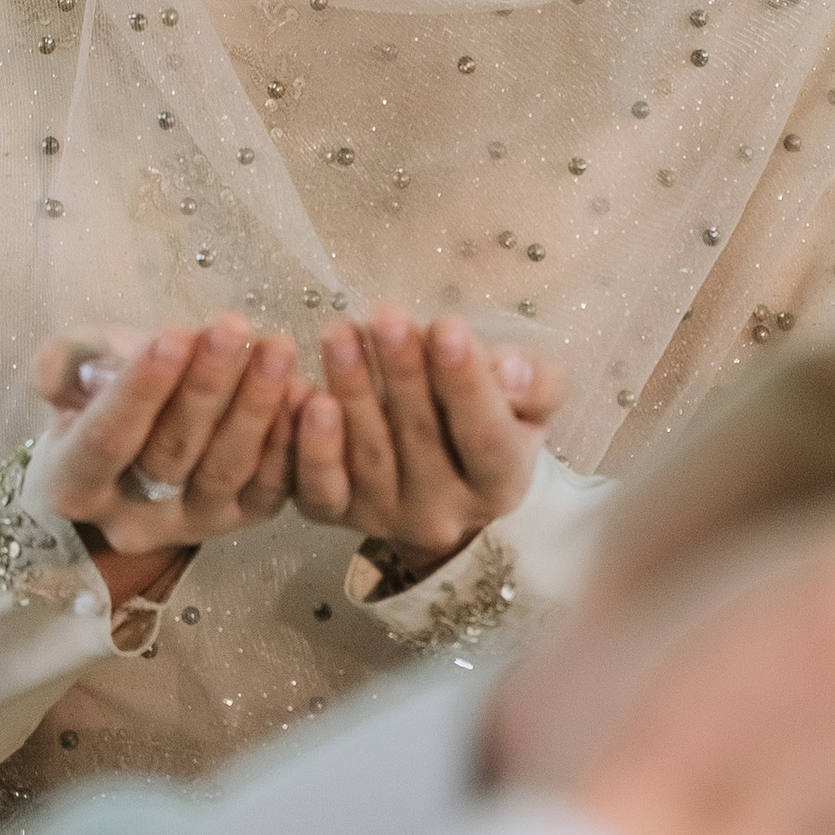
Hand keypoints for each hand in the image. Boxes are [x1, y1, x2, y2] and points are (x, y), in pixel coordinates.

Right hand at [30, 316, 300, 603]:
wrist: (136, 441)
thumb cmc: (98, 397)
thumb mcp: (70, 370)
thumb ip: (62, 364)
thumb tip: (56, 373)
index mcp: (75, 486)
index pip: (105, 441)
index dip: (138, 391)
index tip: (172, 335)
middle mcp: (132, 520)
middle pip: (171, 455)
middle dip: (206, 387)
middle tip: (232, 328)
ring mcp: (191, 525)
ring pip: (226, 472)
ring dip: (256, 407)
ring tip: (276, 349)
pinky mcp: (242, 520)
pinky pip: (271, 489)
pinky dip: (290, 441)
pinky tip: (303, 392)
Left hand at [292, 307, 563, 563]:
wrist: (442, 479)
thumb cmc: (490, 419)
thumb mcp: (530, 398)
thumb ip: (534, 381)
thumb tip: (510, 370)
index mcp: (498, 484)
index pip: (486, 437)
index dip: (467, 384)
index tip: (449, 327)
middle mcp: (443, 512)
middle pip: (421, 440)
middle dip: (402, 372)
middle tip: (386, 316)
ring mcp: (385, 517)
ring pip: (366, 457)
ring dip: (350, 390)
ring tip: (340, 334)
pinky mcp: (336, 513)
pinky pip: (317, 486)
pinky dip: (305, 443)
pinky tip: (300, 391)